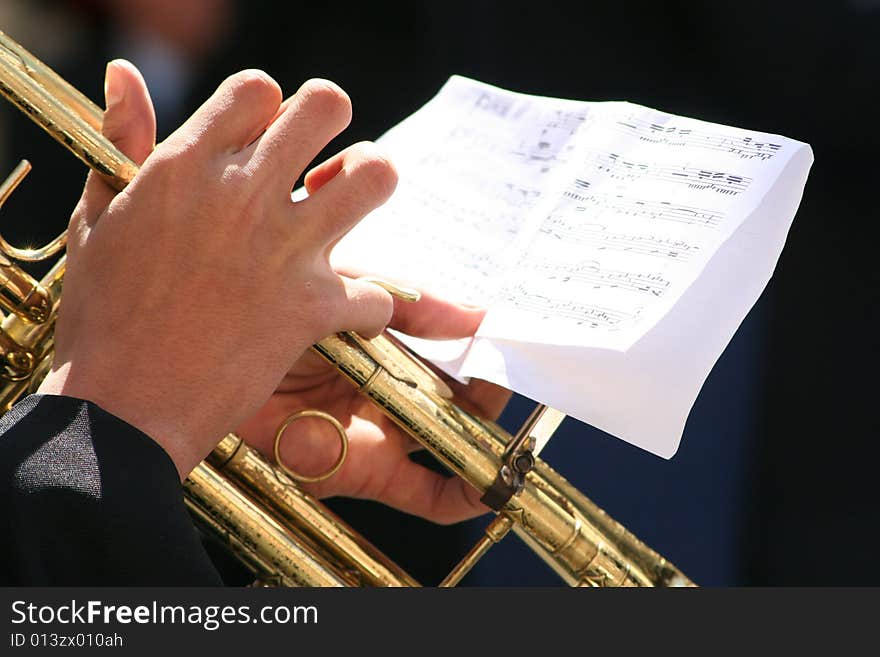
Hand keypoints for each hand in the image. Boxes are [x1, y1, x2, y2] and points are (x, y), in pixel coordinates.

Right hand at [39, 61, 397, 477]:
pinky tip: (345, 316)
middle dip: (334, 123)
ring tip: (354, 206)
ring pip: (376, 176)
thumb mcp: (98, 215)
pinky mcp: (312, 308)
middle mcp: (243, 195)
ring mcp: (283, 249)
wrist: (122, 407)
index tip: (261, 143)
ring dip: (372, 186)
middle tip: (323, 160)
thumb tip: (126, 74)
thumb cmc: (102, 314)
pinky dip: (367, 310)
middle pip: (328, 106)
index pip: (260, 89)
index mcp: (187, 165)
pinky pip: (377, 295)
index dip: (268, 110)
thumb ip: (122, 140)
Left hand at [235, 286, 511, 523]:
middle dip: (491, 396)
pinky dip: (460, 495)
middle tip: (518, 381)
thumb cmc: (276, 310)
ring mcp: (381, 433)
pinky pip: (423, 494)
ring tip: (517, 429)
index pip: (453, 359)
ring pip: (451, 445)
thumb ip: (413, 307)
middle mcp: (389, 393)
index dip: (485, 357)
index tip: (513, 346)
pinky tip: (490, 489)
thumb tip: (478, 317)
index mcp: (390, 350)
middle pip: (459, 404)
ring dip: (488, 442)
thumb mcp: (348, 293)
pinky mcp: (366, 470)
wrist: (213, 348)